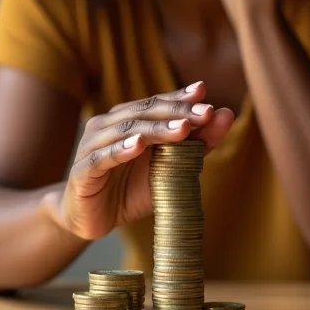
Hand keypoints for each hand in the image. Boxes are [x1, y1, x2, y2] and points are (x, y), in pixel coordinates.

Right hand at [55, 82, 233, 239]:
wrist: (90, 218)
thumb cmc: (130, 189)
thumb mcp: (168, 170)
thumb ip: (196, 144)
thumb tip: (227, 114)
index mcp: (129, 119)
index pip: (157, 102)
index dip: (180, 97)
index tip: (204, 92)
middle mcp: (109, 125)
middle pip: (145, 112)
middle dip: (178, 112)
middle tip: (205, 113)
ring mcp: (93, 145)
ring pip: (127, 130)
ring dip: (156, 129)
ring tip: (183, 129)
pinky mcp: (82, 171)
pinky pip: (102, 157)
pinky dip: (120, 150)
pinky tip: (138, 146)